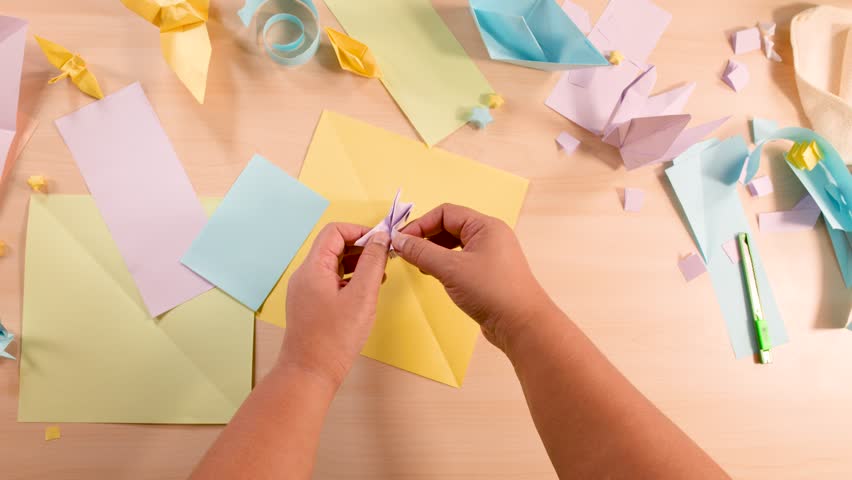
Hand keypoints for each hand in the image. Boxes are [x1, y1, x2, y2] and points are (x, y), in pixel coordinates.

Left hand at [281, 223, 389, 386]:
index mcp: (313, 268)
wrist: (310, 373)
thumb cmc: (334, 338)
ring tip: (380, 273)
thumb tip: (380, 238)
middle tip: (385, 255)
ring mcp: (306, 291)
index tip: (381, 241)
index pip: (335, 232)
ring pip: (333, 265)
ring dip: (357, 263)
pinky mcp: (310, 304)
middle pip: (333, 246)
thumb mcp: (362, 296)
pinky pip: (331, 281)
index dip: (360, 231)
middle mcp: (305, 275)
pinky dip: (350, 279)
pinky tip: (367, 290)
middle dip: (361, 247)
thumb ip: (373, 263)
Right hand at [392, 204, 552, 351]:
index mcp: (485, 226)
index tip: (401, 240)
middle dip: (426, 237)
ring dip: (434, 251)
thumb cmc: (492, 292)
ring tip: (419, 264)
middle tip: (407, 252)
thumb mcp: (450, 269)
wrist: (522, 325)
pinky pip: (461, 260)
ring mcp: (491, 255)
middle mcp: (490, 236)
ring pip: (455, 244)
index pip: (446, 212)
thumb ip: (422, 252)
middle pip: (450, 226)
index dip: (421, 224)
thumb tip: (399, 240)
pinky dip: (445, 264)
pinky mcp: (489, 273)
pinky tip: (435, 275)